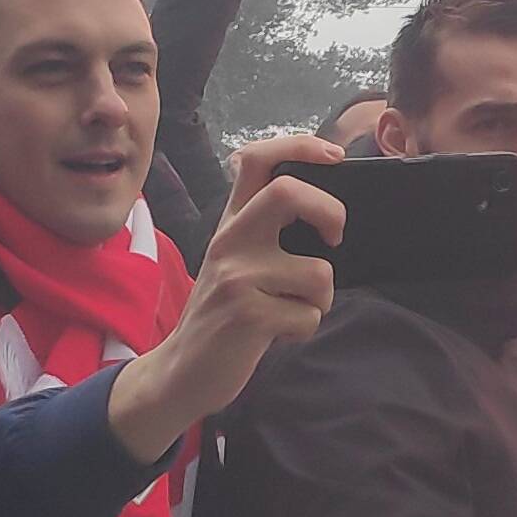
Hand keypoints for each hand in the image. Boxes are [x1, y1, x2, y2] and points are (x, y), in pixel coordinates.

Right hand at [107, 135, 343, 463]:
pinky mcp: (247, 314)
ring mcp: (237, 276)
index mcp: (231, 222)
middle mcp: (230, 241)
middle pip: (288, 192)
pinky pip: (309, 315)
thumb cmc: (223, 314)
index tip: (334, 155)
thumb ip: (267, 232)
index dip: (300, 146)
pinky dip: (304, 329)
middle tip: (334, 238)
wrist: (181, 371)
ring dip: (320, 299)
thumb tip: (327, 214)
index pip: (257, 159)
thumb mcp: (235, 261)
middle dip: (330, 212)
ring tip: (292, 310)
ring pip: (318, 272)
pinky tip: (276, 334)